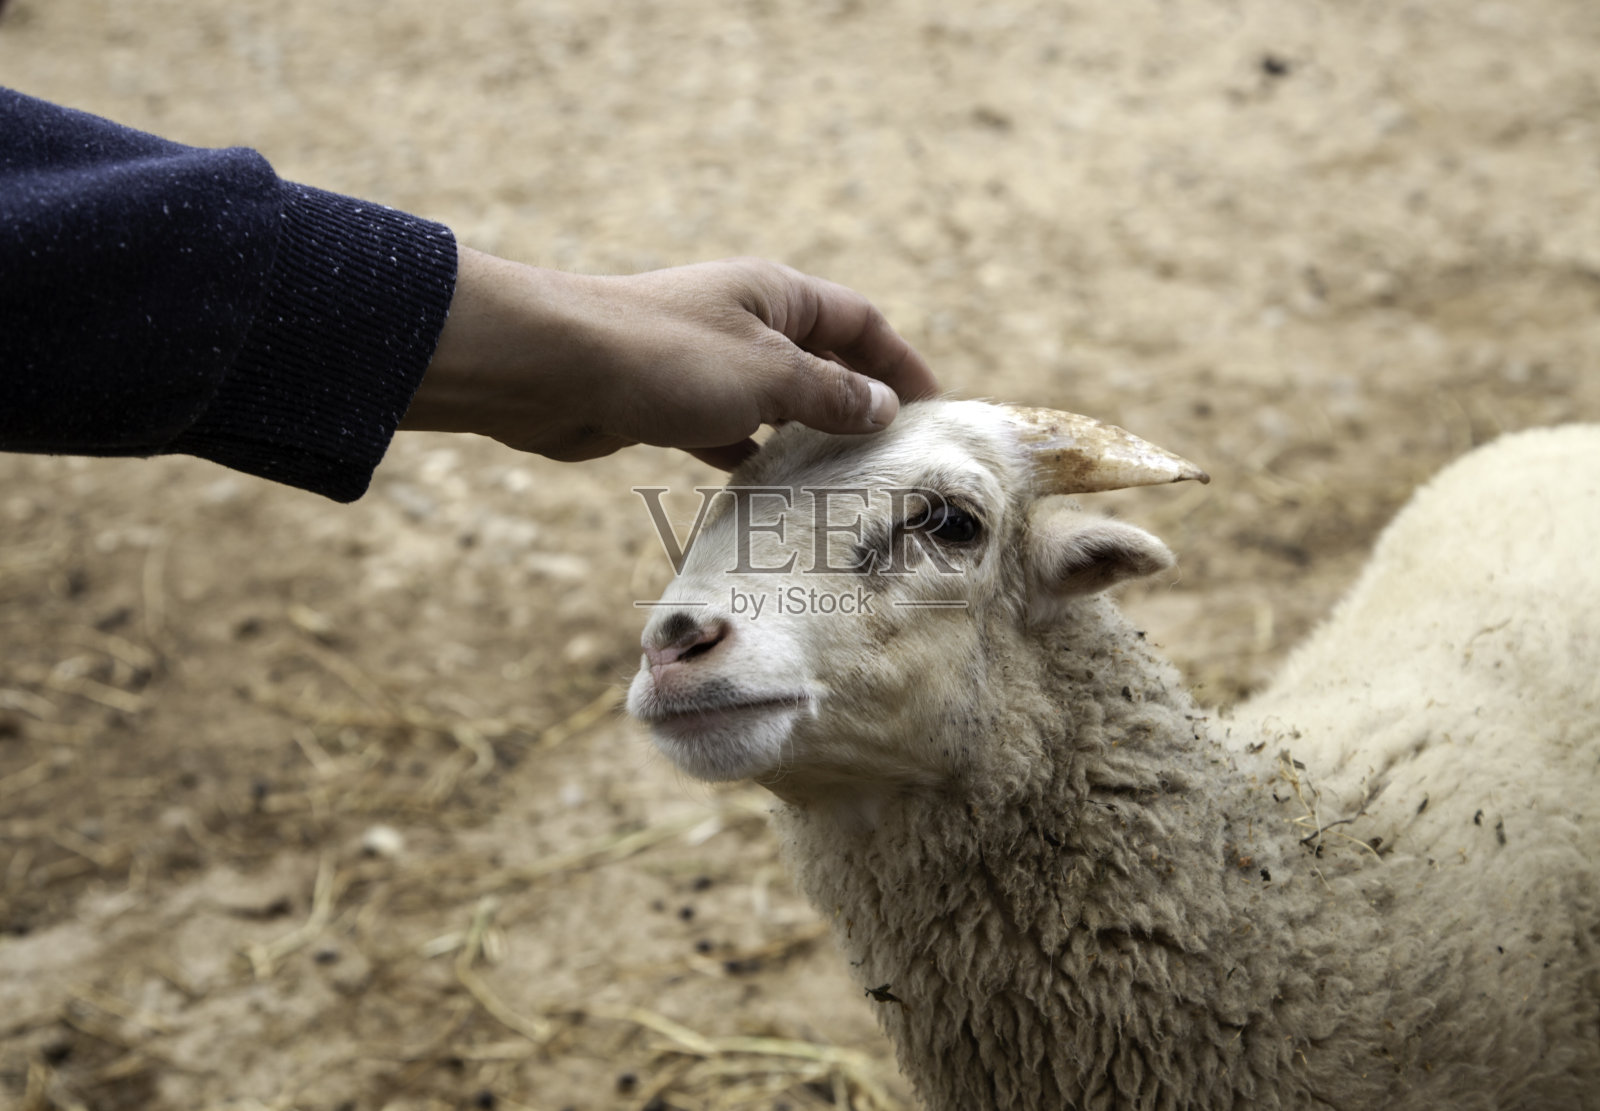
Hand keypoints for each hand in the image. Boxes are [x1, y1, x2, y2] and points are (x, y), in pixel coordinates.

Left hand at [400, 249, 938, 468]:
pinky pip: (732, 432)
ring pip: (776, 403)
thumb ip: (828, 394)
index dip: (900, 362)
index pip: (861, 321)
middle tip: (896, 455)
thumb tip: (882, 408)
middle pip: (821, 360)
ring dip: (808, 437)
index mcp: (777, 295)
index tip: (934, 408)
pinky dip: (756, 458)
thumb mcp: (765, 375)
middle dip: (858, 403)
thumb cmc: (662, 357)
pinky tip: (774, 495)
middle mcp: (746, 322)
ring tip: (846, 485)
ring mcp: (708, 363)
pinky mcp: (672, 403)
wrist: (550, 369)